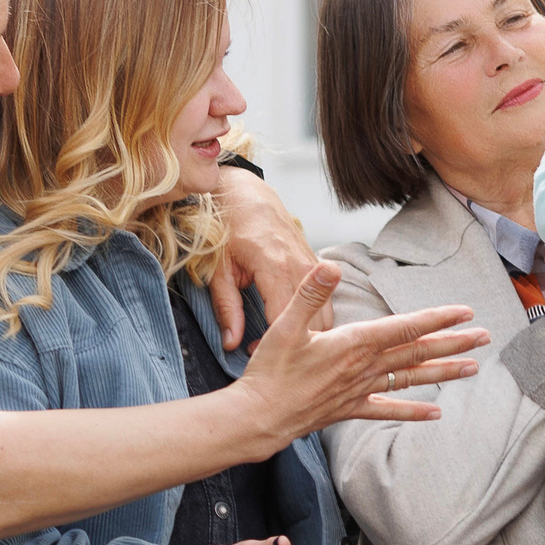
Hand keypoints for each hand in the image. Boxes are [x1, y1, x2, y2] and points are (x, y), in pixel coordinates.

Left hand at [211, 167, 326, 348]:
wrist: (245, 191)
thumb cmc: (227, 227)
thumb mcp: (218, 268)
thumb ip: (226, 307)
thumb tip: (231, 343)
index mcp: (274, 265)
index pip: (285, 318)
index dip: (273, 343)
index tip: (256, 352)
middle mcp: (300, 264)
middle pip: (314, 319)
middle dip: (297, 343)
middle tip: (272, 353)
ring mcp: (312, 262)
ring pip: (326, 312)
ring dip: (311, 333)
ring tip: (286, 342)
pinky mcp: (315, 262)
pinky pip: (326, 299)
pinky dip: (316, 317)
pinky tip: (297, 325)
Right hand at [237, 262, 488, 441]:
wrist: (259, 417)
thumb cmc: (271, 372)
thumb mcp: (286, 325)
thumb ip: (311, 293)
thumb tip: (331, 265)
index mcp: (354, 343)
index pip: (406, 327)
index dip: (437, 318)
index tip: (465, 312)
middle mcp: (365, 368)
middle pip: (418, 352)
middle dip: (453, 342)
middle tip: (485, 336)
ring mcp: (361, 390)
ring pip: (411, 378)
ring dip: (444, 372)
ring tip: (472, 367)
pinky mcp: (351, 408)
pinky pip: (389, 409)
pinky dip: (413, 410)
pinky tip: (436, 413)